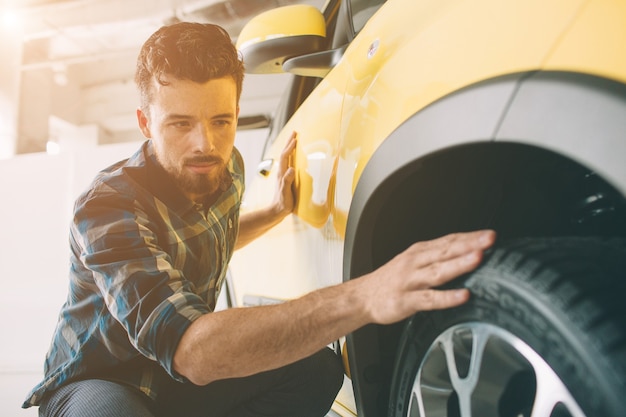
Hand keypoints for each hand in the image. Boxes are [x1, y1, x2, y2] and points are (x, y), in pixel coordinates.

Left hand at [272, 131, 296, 216]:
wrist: (277, 210)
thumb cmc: (283, 203)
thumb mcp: (285, 192)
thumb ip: (287, 181)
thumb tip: (291, 169)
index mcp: (282, 173)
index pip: (285, 157)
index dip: (290, 148)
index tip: (295, 139)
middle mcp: (282, 172)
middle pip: (285, 154)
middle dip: (289, 142)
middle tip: (295, 132)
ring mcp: (283, 174)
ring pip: (286, 157)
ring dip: (290, 147)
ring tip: (295, 139)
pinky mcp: (286, 178)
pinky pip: (289, 162)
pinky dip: (292, 155)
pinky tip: (295, 155)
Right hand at [359, 230, 495, 324]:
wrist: (361, 297)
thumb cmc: (389, 281)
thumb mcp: (412, 262)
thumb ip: (436, 258)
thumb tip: (464, 253)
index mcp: (418, 252)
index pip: (448, 240)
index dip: (469, 236)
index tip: (489, 234)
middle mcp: (415, 263)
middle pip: (445, 251)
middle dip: (469, 244)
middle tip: (489, 239)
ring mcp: (410, 281)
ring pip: (438, 271)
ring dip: (459, 264)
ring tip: (478, 258)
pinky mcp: (406, 301)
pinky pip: (430, 299)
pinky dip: (447, 297)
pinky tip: (462, 295)